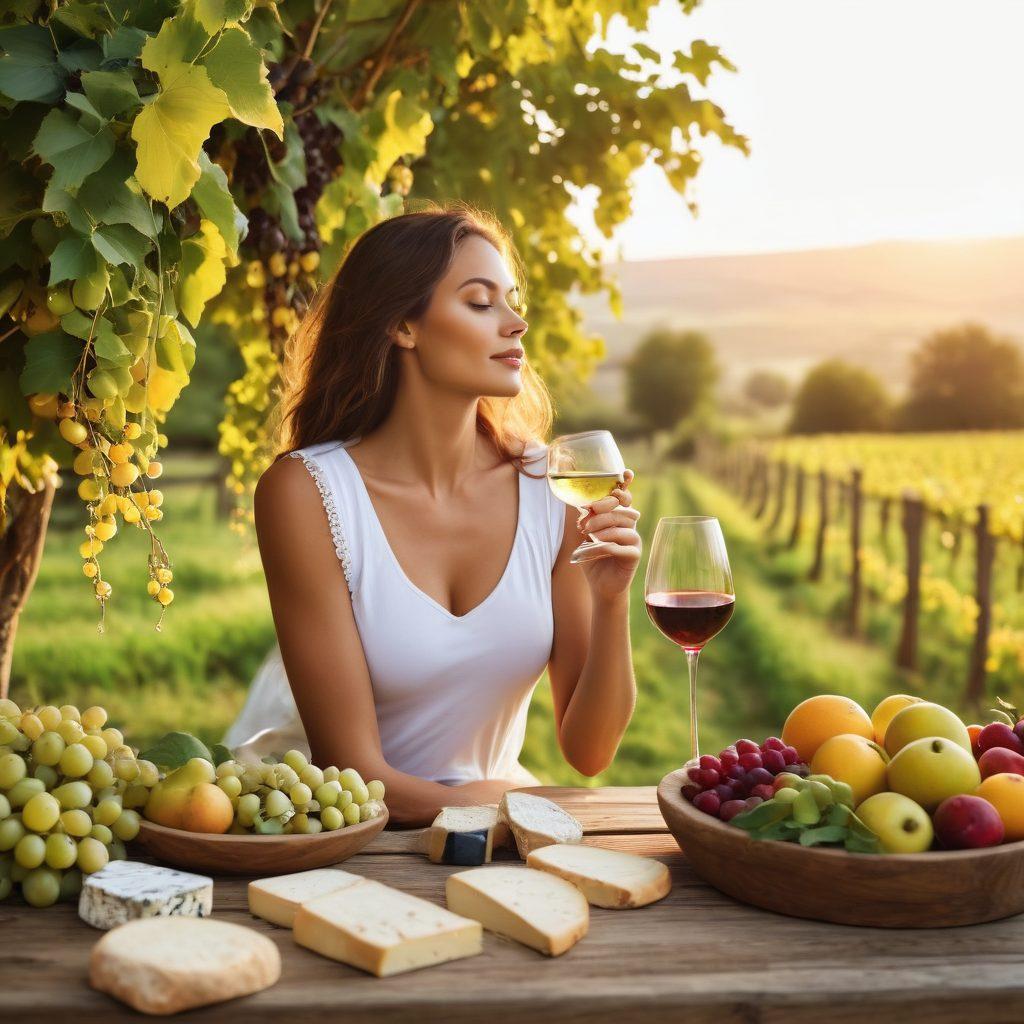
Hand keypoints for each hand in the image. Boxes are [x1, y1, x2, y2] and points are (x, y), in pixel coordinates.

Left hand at [576, 469, 640, 602]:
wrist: (600, 584)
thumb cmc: (593, 558)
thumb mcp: (586, 536)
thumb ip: (587, 519)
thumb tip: (582, 505)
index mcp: (620, 518)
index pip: (625, 498)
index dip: (626, 485)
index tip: (626, 473)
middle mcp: (630, 526)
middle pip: (622, 510)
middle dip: (604, 510)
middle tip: (585, 521)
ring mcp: (634, 540)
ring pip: (622, 526)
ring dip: (602, 529)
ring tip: (587, 535)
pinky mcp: (634, 555)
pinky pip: (619, 546)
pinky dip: (602, 547)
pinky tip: (591, 549)